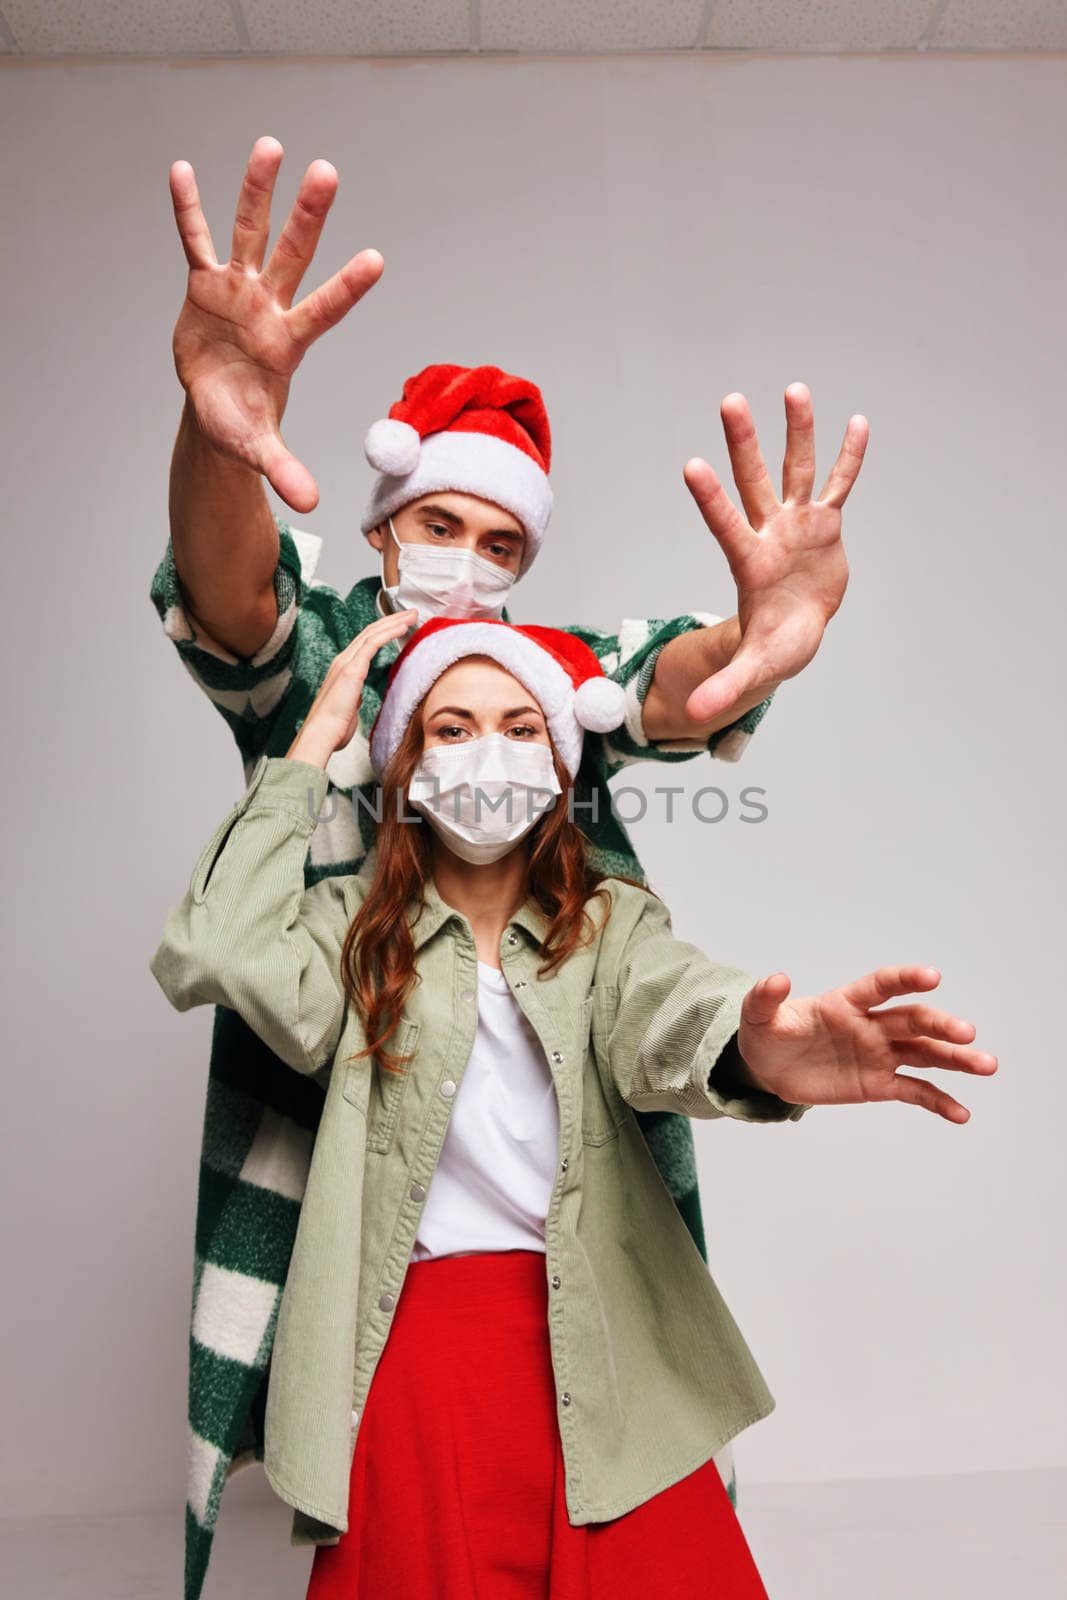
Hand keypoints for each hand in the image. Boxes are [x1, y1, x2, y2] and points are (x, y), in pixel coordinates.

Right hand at [169, 135, 383, 512]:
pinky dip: (188, 210)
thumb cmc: (242, 424)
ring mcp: (237, 292)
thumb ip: (285, 469)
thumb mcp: (259, 449)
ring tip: (272, 145)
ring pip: (250, 233)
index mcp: (287, 343)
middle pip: (292, 254)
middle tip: (328, 171)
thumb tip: (310, 504)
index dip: (348, 287)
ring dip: (257, 192)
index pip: (324, 309)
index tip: (378, 259)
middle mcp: (268, 307)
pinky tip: (181, 171)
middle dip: (308, 216)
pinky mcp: (204, 286)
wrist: (216, 408)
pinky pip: (194, 241)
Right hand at [285, 611, 417, 767]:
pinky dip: (388, 632)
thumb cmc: (333, 728)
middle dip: (391, 620)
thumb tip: (356, 699)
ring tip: (412, 615)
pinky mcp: (352, 669)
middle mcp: (343, 661)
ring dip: (394, 621)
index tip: (401, 626)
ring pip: (372, 633)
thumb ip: (352, 699)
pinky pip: (372, 643)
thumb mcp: (347, 709)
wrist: (321, 735)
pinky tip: (402, 627)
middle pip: (370, 632)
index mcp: (343, 669)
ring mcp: (346, 663)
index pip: (365, 642)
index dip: (383, 631)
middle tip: (411, 613)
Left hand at [681, 384, 867, 722]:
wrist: (796, 632)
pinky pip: (839, 485)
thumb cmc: (774, 646)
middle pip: (755, 482)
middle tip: (730, 400)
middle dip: (744, 444)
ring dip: (797, 432)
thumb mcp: (756, 667)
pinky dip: (848, 458)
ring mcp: (798, 524)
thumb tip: (696, 718)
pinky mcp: (825, 524)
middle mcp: (770, 532)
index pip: (726, 524)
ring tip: (794, 389)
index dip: (711, 498)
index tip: (690, 465)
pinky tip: (858, 423)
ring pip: (796, 470)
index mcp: (750, 561)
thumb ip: (727, 685)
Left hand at [736, 966, 996, 1123]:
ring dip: (955, 1059)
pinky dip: (939, 1101)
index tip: (933, 977)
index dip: (906, 979)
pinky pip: (914, 1091)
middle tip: (966, 1033)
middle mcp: (871, 1026)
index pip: (881, 986)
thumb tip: (777, 978)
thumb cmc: (769, 1034)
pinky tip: (961, 1114)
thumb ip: (766, 997)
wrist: (769, 1069)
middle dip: (940, 1025)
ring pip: (924, 1054)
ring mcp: (879, 1055)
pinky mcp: (878, 1084)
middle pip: (912, 1022)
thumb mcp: (758, 1015)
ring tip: (986, 1065)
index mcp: (846, 1002)